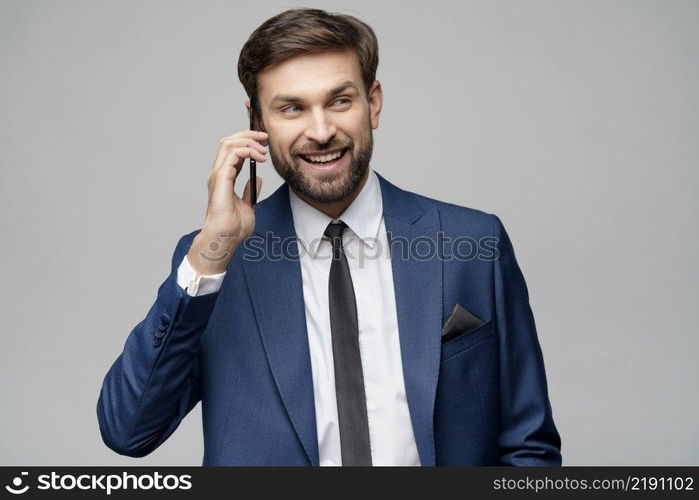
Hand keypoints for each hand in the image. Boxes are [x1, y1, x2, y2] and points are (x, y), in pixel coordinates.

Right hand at [188, 130, 267, 275]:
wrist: (226, 239)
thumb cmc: (233, 228)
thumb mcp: (247, 206)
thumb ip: (250, 192)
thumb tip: (257, 180)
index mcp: (224, 178)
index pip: (232, 150)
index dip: (248, 142)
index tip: (264, 143)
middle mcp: (219, 173)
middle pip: (228, 141)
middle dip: (248, 135)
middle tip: (265, 138)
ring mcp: (218, 175)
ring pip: (228, 143)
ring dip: (248, 141)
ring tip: (263, 150)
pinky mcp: (221, 178)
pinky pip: (233, 154)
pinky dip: (247, 151)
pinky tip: (259, 158)